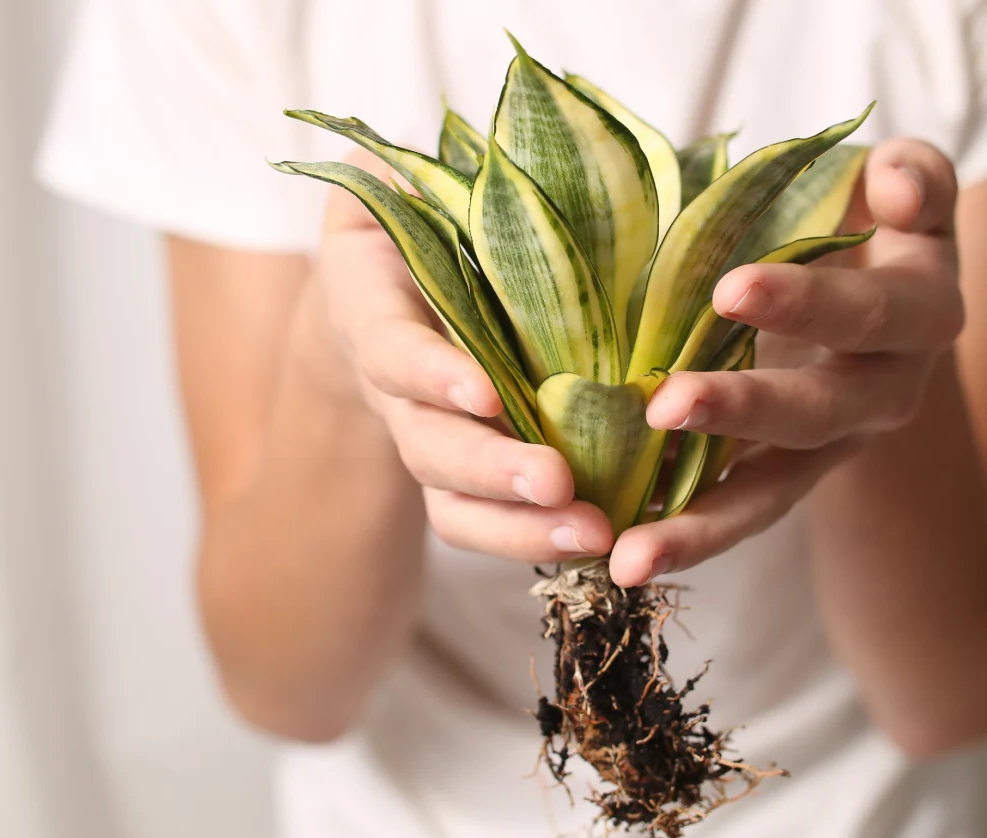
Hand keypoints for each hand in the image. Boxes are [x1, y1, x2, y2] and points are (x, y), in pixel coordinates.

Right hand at [315, 152, 615, 561]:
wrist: (399, 289)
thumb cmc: (420, 218)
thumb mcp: (402, 183)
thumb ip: (401, 172)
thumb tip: (422, 150)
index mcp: (374, 307)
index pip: (392, 349)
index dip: (431, 373)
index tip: (482, 391)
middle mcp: (396, 389)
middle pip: (427, 444)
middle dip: (490, 469)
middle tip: (557, 484)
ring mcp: (432, 438)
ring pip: (455, 503)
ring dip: (522, 527)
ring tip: (596, 534)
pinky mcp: (475, 474)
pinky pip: (496, 519)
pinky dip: (544, 536)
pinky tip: (611, 538)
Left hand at [611, 139, 963, 586]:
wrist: (871, 291)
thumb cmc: (868, 222)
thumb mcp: (903, 187)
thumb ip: (914, 178)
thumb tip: (895, 188)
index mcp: (919, 317)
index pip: (870, 313)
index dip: (809, 303)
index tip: (728, 287)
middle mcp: (884, 395)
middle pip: (819, 413)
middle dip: (743, 412)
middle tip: (664, 407)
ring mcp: (828, 448)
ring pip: (772, 497)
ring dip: (702, 526)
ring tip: (631, 558)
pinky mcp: (781, 478)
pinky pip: (732, 514)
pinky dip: (679, 536)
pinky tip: (618, 556)